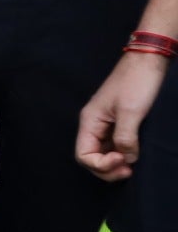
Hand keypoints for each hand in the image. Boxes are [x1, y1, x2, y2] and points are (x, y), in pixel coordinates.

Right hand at [77, 51, 166, 180]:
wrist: (148, 61)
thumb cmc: (136, 82)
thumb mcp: (131, 112)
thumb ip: (125, 138)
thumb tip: (127, 158)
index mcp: (90, 121)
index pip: (84, 154)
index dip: (101, 165)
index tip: (123, 161)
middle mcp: (94, 124)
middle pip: (91, 157)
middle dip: (107, 168)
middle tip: (129, 170)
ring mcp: (106, 124)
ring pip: (103, 153)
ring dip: (115, 163)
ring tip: (133, 165)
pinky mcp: (119, 122)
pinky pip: (114, 145)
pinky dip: (122, 154)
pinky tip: (135, 154)